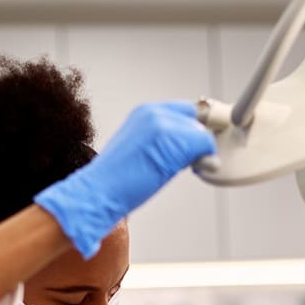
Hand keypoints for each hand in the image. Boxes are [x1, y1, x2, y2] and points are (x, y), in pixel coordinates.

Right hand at [33, 102, 216, 257]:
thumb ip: (162, 145)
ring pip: (201, 132)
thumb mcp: (140, 153)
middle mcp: (152, 112)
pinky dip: (206, 159)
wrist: (97, 193)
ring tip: (190, 168)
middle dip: (199, 141)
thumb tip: (191, 152)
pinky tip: (197, 170)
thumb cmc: (115, 183)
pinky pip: (204, 144)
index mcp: (143, 114)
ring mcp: (162, 124)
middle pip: (196, 119)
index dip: (194, 129)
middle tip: (195, 163)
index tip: (198, 148)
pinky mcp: (171, 138)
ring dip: (201, 152)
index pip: (184, 112)